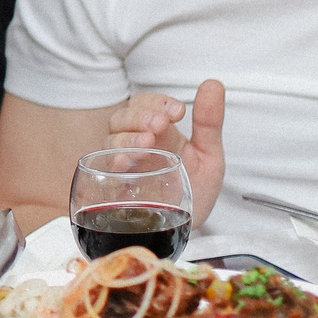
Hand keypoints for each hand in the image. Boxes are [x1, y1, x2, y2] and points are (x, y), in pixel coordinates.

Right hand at [107, 79, 226, 227]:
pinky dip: (113, 160)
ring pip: (111, 138)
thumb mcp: (210, 156)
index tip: (178, 112)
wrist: (190, 232)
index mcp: (159, 132)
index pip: (146, 103)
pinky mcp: (115, 186)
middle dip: (140, 116)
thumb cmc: (197, 193)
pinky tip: (125, 161)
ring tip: (146, 142)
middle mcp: (137, 144)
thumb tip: (213, 84)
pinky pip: (103, 168)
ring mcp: (125, 164)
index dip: (157, 102)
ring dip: (127, 136)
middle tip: (160, 125)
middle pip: (123, 116)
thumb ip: (209, 122)